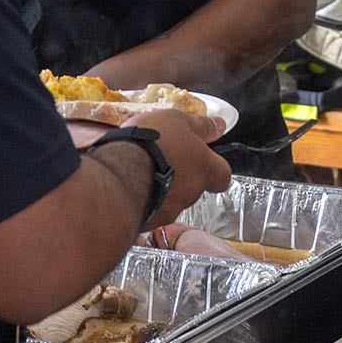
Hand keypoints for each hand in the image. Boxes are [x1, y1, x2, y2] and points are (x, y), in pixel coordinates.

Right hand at [126, 107, 232, 226]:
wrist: (118, 175)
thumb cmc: (150, 143)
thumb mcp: (178, 121)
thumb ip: (201, 126)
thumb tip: (219, 125)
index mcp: (204, 168)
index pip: (223, 175)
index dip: (215, 168)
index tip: (205, 158)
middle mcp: (191, 193)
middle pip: (195, 186)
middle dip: (183, 175)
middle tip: (165, 158)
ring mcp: (170, 210)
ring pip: (172, 199)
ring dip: (162, 187)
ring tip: (143, 170)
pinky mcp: (148, 221)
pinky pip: (150, 210)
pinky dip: (144, 200)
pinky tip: (129, 186)